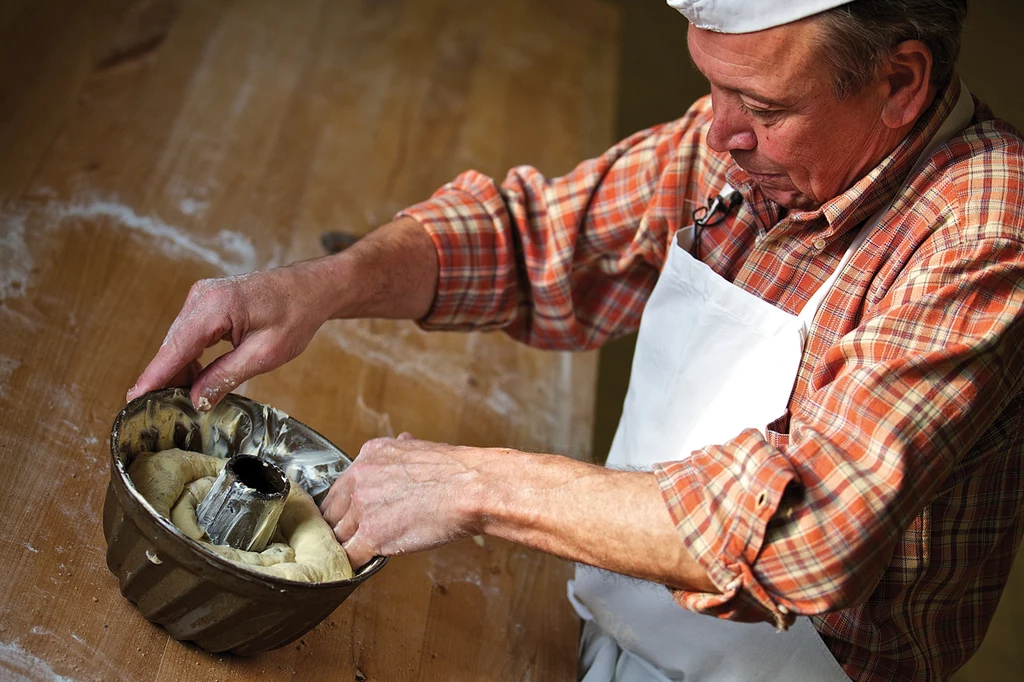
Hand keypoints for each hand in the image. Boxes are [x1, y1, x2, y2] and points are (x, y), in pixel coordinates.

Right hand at [127, 260, 333, 409]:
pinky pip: (190, 333)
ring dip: (181, 368)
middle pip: (173, 345)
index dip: (154, 377)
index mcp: (216, 306)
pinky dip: (190, 356)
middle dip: (167, 377)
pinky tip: (198, 377)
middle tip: (162, 409)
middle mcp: (202, 296)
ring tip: (185, 397)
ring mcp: (202, 296)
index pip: (176, 348)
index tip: (133, 399)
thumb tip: (196, 398)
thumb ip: (227, 376)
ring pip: (180, 341)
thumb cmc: (296, 315)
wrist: (311, 288)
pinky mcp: (207, 301)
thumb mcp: (265, 354)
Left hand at [319, 433, 483, 568]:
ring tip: (354, 556)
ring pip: (337, 536)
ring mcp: (362, 508)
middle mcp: (359, 479)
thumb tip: (403, 442)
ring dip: (345, 547)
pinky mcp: (371, 535)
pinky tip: (358, 567)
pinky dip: (352, 565)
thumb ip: (402, 449)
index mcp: (369, 456)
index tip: (349, 516)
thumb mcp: (420, 448)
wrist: (470, 488)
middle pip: (332, 512)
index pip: (340, 487)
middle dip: (339, 527)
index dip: (345, 506)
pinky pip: (349, 556)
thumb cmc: (456, 472)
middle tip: (349, 539)